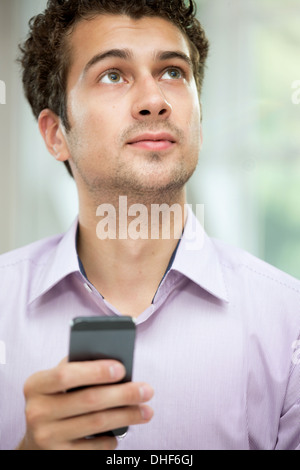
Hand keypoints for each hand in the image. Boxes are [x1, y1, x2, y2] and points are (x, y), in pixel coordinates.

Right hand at [17, 359, 153, 449]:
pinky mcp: (58, 456)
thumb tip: (116, 364)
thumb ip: (77, 368)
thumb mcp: (57, 382)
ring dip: (127, 416)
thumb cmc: (56, 400)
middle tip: (147, 390)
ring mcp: (46, 437)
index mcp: (35, 385)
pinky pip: (94, 447)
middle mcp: (36, 412)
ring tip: (146, 410)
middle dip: (123, 394)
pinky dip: (112, 438)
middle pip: (89, 400)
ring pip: (96, 423)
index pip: (66, 375)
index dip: (95, 371)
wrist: (37, 438)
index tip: (122, 369)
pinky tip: (123, 430)